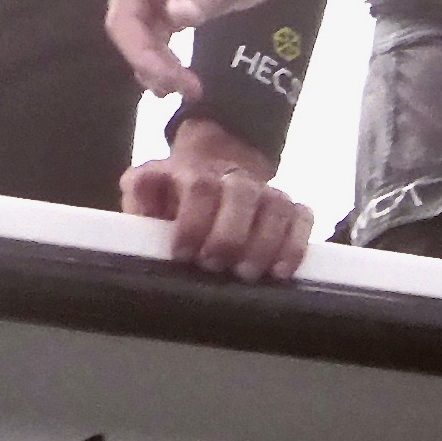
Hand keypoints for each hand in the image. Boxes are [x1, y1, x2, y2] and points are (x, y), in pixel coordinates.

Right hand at [0, 0, 318, 94]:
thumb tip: (178, 20)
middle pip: (120, 20)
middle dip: (139, 55)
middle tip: (171, 85)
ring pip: (139, 38)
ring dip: (156, 66)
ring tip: (189, 89)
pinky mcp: (175, 6)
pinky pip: (159, 42)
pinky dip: (168, 63)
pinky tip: (187, 84)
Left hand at [126, 113, 316, 280]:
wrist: (215, 165)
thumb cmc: (176, 194)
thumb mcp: (148, 189)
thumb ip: (140, 198)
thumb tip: (139, 218)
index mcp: (195, 171)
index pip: (201, 187)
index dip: (194, 221)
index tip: (182, 254)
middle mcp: (233, 176)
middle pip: (240, 194)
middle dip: (228, 234)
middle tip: (213, 265)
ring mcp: (265, 190)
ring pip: (275, 206)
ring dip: (263, 243)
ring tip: (246, 274)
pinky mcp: (290, 206)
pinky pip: (302, 218)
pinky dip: (295, 244)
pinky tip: (281, 272)